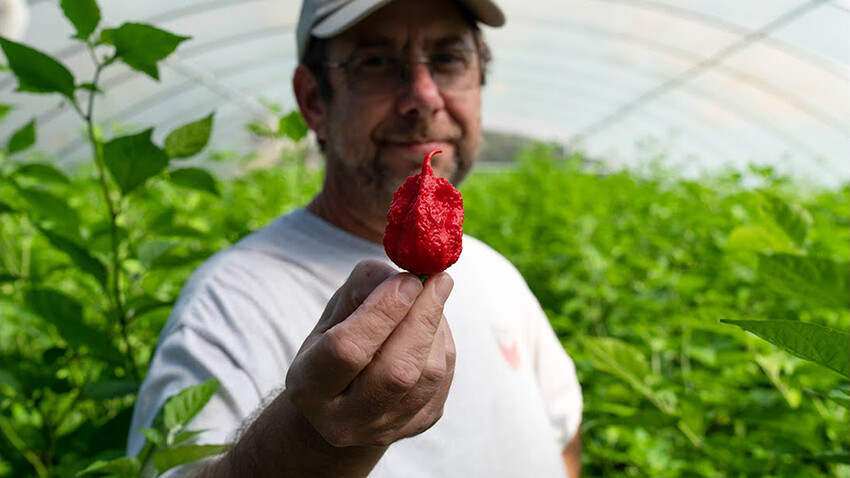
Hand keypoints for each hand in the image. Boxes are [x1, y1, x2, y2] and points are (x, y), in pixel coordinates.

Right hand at [284, 259, 456, 447]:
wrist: (342, 400)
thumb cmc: (336, 343)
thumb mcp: (334, 313)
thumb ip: (364, 286)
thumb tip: (409, 277)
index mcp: (309, 388)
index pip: (348, 349)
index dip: (383, 311)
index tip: (408, 279)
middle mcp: (345, 420)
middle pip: (396, 371)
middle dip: (422, 319)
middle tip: (438, 279)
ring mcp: (384, 430)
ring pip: (428, 376)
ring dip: (436, 328)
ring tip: (431, 298)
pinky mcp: (418, 425)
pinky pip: (443, 379)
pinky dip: (443, 344)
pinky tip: (432, 326)